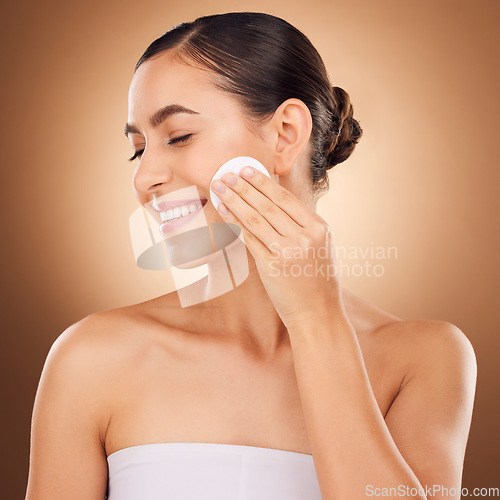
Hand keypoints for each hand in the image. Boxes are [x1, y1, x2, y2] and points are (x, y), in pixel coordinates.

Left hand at [210, 165, 342, 326]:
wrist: (318, 314)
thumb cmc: (317, 281)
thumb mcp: (321, 247)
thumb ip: (303, 226)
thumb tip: (275, 202)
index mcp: (319, 228)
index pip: (286, 199)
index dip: (264, 183)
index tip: (247, 170)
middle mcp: (305, 237)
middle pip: (268, 205)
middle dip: (244, 187)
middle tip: (227, 173)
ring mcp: (288, 251)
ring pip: (256, 219)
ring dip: (235, 200)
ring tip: (220, 187)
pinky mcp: (272, 266)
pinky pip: (249, 238)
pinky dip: (234, 222)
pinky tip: (223, 210)